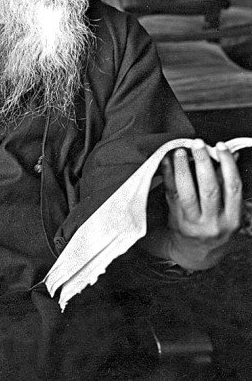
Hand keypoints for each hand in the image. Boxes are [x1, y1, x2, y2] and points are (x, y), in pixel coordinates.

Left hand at [162, 138, 241, 269]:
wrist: (197, 255)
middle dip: (203, 163)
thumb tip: (230, 155)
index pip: (233, 188)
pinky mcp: (176, 220)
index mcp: (232, 218)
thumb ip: (228, 184)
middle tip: (198, 144)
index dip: (228, 165)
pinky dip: (168, 176)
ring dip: (183, 169)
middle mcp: (214, 222)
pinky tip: (167, 163)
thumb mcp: (229, 211)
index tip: (221, 146)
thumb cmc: (215, 228)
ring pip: (187, 192)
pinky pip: (171, 195)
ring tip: (180, 151)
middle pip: (209, 189)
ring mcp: (194, 223)